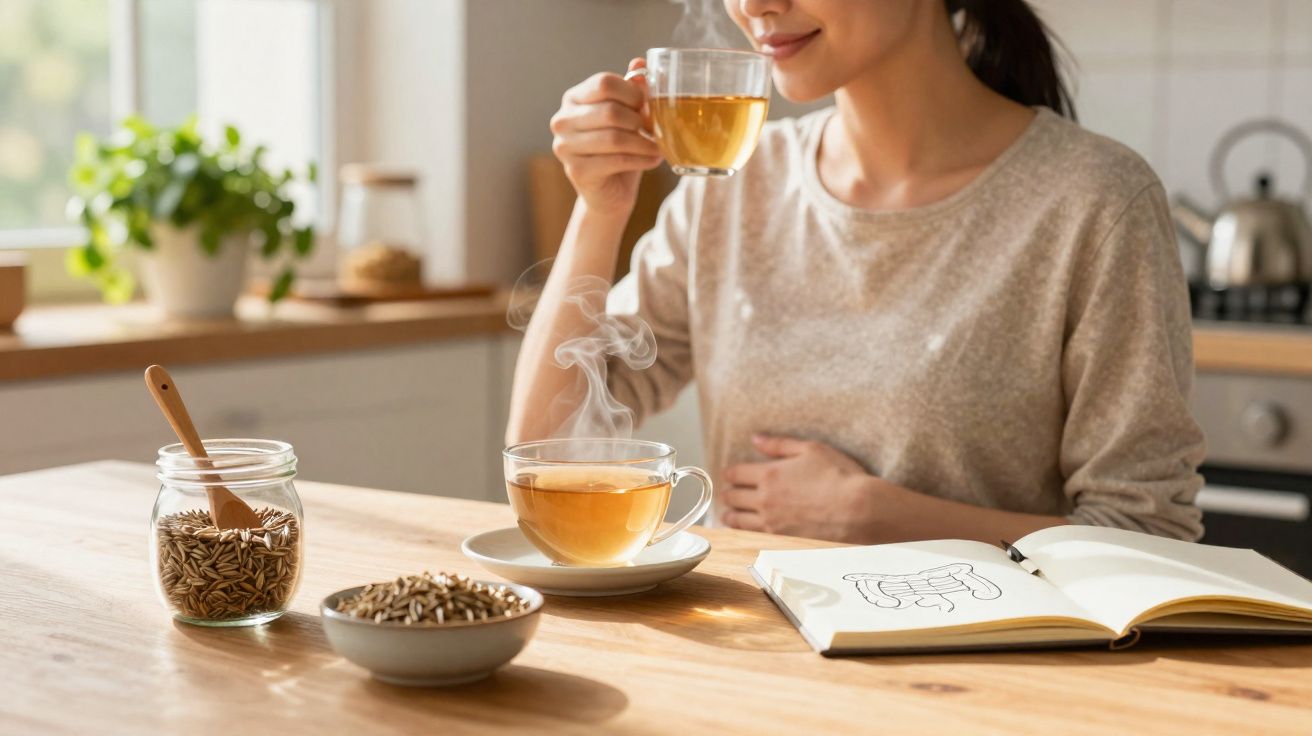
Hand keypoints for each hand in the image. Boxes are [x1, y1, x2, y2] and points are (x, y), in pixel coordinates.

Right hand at [550, 58, 663, 214]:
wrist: (610, 192)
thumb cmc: (620, 148)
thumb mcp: (628, 116)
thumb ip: (632, 90)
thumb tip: (639, 63)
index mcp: (573, 98)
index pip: (604, 83)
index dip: (632, 93)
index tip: (647, 106)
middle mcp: (562, 120)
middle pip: (610, 111)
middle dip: (640, 121)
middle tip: (656, 130)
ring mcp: (565, 147)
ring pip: (614, 138)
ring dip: (644, 143)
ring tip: (659, 147)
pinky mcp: (576, 171)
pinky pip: (616, 160)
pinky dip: (641, 159)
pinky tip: (653, 160)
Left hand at [720, 435, 878, 541]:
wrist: (859, 510)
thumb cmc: (839, 476)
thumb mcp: (811, 449)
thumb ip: (779, 445)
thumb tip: (756, 439)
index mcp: (769, 474)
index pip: (736, 474)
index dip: (729, 473)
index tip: (728, 474)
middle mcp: (765, 500)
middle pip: (733, 497)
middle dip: (728, 494)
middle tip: (727, 494)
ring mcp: (772, 523)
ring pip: (738, 520)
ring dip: (730, 515)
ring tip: (728, 515)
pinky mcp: (782, 540)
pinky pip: (752, 536)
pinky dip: (744, 532)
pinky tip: (745, 531)